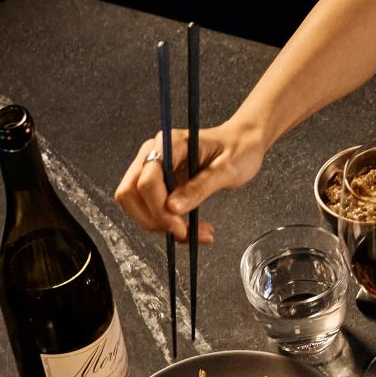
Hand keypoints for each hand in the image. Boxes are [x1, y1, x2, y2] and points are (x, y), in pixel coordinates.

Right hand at [113, 118, 267, 242]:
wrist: (244, 143)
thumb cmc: (239, 149)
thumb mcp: (227, 169)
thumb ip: (200, 188)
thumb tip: (173, 208)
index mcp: (170, 144)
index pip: (147, 180)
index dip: (159, 208)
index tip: (179, 226)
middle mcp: (155, 153)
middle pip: (131, 193)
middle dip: (154, 219)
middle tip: (183, 233)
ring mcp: (154, 168)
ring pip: (138, 204)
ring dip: (161, 225)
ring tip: (197, 233)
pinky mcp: (160, 183)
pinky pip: (152, 207)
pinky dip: (168, 223)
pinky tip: (192, 229)